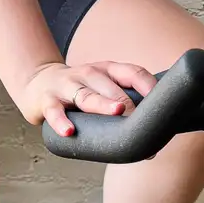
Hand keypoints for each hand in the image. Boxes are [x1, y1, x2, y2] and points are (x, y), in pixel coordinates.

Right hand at [18, 61, 157, 136]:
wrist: (38, 82)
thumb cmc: (81, 90)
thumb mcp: (103, 87)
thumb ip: (125, 101)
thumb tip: (157, 131)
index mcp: (108, 70)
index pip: (133, 73)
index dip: (150, 86)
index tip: (164, 103)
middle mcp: (89, 74)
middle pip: (113, 88)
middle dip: (130, 105)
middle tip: (143, 125)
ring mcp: (67, 85)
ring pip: (87, 96)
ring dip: (103, 104)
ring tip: (117, 112)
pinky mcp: (48, 100)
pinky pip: (55, 111)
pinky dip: (61, 121)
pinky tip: (69, 131)